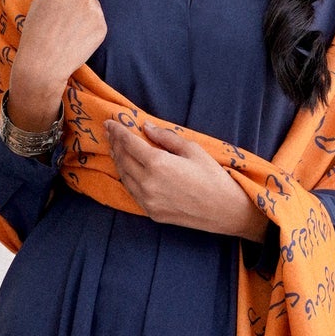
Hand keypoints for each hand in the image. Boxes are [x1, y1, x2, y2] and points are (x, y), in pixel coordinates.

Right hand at [8, 0, 106, 130]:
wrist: (44, 64)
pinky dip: (90, 27)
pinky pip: (97, 20)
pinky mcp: (102, 27)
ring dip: (85, 10)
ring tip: (70, 28)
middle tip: (74, 1)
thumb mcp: (38, 4)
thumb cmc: (35, 34)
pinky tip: (77, 38)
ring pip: (93, 3)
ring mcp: (94, 11)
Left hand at [105, 117, 266, 238]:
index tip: (110, 122)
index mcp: (157, 163)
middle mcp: (147, 183)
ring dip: (118, 160)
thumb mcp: (192, 149)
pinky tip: (128, 169)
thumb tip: (147, 128)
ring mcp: (147, 200)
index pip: (128, 143)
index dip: (117, 131)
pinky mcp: (151, 213)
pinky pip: (132, 192)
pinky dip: (126, 177)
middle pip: (122, 159)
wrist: (225, 211)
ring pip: (124, 176)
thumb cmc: (213, 176)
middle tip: (110, 133)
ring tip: (116, 148)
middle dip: (115, 143)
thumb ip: (166, 138)